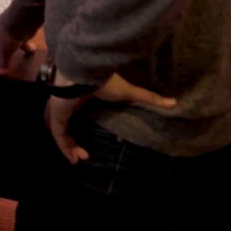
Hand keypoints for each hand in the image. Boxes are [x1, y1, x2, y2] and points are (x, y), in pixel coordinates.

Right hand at [0, 19, 35, 76]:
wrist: (22, 18)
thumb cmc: (7, 34)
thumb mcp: (5, 52)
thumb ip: (2, 64)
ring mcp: (5, 30)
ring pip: (5, 41)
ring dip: (8, 49)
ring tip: (11, 58)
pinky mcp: (16, 30)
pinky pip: (17, 40)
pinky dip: (23, 45)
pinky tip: (30, 50)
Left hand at [46, 72, 176, 163]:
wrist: (86, 69)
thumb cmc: (104, 80)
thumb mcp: (129, 92)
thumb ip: (149, 98)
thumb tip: (174, 102)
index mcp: (80, 96)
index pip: (74, 112)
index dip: (79, 124)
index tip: (86, 137)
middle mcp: (66, 103)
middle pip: (63, 124)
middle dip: (70, 140)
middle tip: (84, 155)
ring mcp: (59, 108)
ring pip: (59, 132)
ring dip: (68, 147)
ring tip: (79, 160)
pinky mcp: (56, 114)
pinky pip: (57, 134)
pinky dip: (64, 147)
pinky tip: (73, 160)